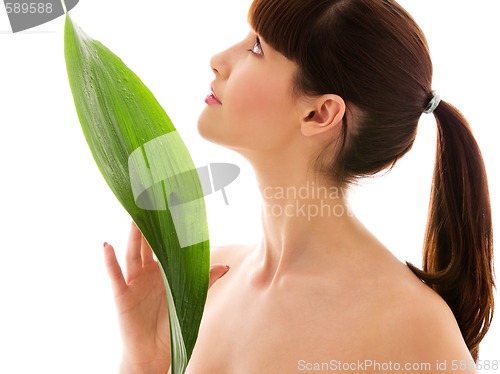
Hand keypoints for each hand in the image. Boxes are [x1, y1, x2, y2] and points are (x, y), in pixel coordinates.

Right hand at [104, 221, 229, 373]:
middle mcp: (147, 273)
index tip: (170, 206)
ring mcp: (133, 282)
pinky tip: (107, 245)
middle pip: (147, 244)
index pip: (164, 245)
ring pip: (133, 254)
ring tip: (134, 218)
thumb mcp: (190, 299)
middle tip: (150, 202)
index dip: (167, 228)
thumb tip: (225, 266)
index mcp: (163, 271)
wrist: (153, 351)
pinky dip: (109, 260)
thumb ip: (205, 281)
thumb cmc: (170, 324)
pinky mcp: (122, 295)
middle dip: (149, 226)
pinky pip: (115, 274)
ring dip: (133, 237)